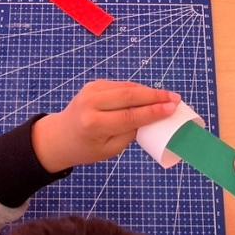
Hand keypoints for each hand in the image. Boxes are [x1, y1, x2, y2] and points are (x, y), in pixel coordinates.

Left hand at [31, 80, 180, 171]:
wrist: (59, 136)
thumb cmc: (86, 149)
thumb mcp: (109, 150)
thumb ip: (129, 133)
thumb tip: (152, 117)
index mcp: (94, 124)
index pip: (129, 116)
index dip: (153, 111)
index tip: (172, 108)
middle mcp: (91, 103)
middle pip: (129, 95)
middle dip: (155, 96)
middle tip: (175, 98)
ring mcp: (91, 90)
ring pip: (126, 87)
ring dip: (148, 91)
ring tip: (167, 96)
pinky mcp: (94, 84)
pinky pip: (120, 85)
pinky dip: (136, 89)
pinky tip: (149, 94)